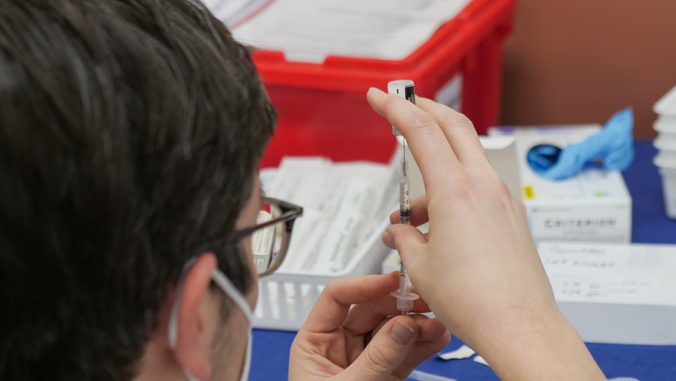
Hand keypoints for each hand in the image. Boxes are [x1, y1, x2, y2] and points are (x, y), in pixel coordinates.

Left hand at [289, 272, 449, 380]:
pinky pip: (405, 353)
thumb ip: (375, 359)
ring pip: (392, 330)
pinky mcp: (384, 375)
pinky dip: (423, 345)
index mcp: (314, 342)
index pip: (337, 298)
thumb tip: (400, 327)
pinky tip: (438, 338)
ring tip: (437, 324)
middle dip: (399, 306)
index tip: (392, 282)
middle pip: (370, 310)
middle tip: (424, 303)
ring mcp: (364, 359)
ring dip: (417, 325)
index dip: (365, 285)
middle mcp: (338, 346)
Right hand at [366, 88, 604, 380]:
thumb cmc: (474, 300)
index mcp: (455, 190)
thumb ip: (405, 239)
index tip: (378, 96)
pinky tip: (437, 227)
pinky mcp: (510, 216)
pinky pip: (477, 187)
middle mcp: (483, 186)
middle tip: (402, 108)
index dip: (394, 107)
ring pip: (464, 159)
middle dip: (424, 110)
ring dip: (434, 170)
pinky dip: (452, 192)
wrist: (519, 325)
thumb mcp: (421, 266)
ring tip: (411, 216)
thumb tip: (400, 233)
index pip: (420, 129)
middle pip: (453, 125)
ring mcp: (502, 199)